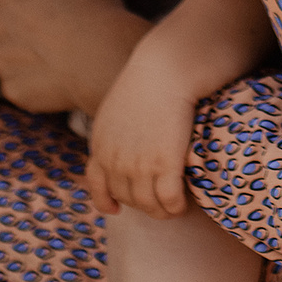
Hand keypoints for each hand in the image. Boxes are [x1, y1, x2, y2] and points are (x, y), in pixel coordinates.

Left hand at [0, 0, 149, 116]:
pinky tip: (60, 81)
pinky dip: (36, 87)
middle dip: (22, 33)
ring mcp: (1, 58)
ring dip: (27, 61)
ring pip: (9, 60)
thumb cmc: (95, 13)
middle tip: (54, 39)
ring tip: (60, 62)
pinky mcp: (12, 88)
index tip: (48, 13)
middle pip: (4, 28)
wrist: (102, 56)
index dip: (31, 5)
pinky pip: (21, 86)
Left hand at [83, 54, 199, 218]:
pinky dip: (177, 206)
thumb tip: (125, 143)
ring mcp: (139, 165)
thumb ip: (114, 131)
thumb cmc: (147, 82)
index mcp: (100, 146)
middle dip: (143, 205)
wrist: (164, 71)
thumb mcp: (116, 108)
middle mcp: (115, 160)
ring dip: (162, 211)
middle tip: (160, 202)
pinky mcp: (165, 165)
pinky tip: (184, 203)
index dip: (107, 201)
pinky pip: (169, 200)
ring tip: (175, 207)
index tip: (117, 209)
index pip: (97, 185)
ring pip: (149, 205)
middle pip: (128, 198)